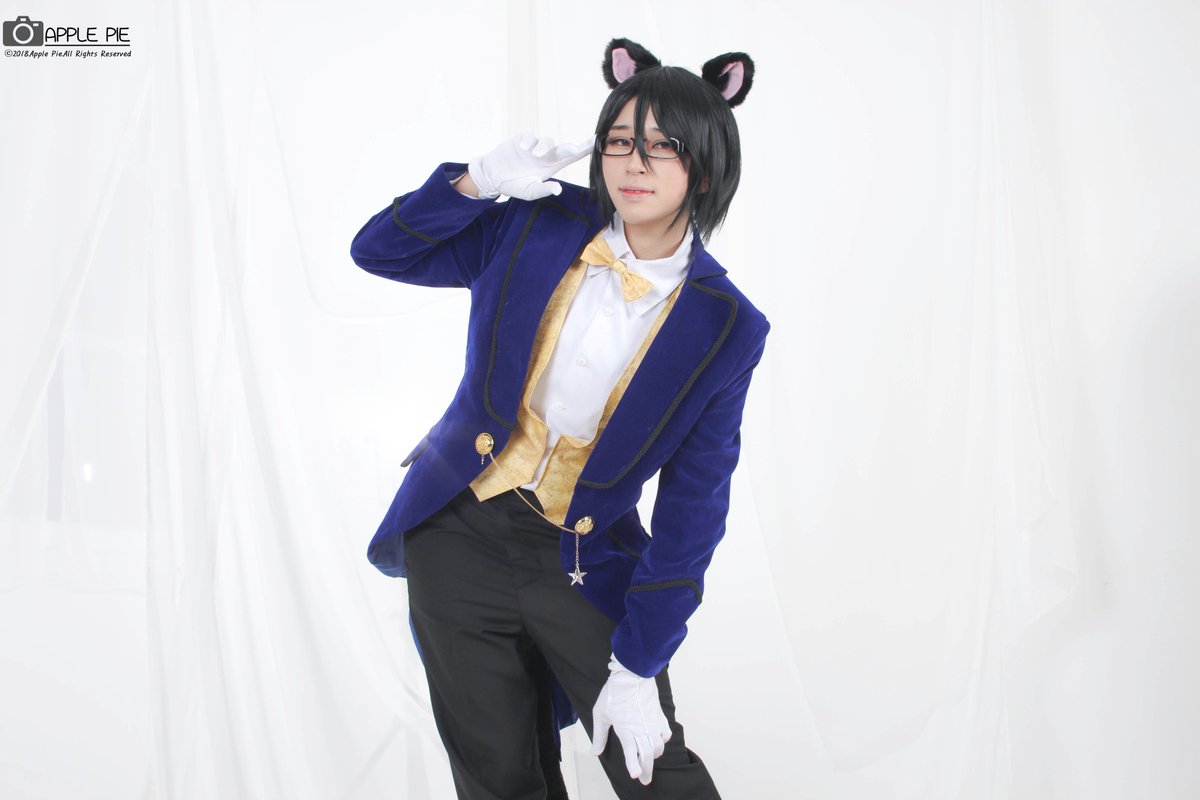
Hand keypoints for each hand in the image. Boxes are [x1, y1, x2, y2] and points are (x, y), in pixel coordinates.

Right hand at [468, 132, 594, 200]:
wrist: (493, 176)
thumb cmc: (515, 185)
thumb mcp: (530, 191)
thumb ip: (544, 189)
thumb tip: (558, 189)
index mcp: (552, 166)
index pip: (572, 156)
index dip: (584, 149)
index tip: (596, 143)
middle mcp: (546, 155)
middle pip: (563, 148)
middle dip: (570, 148)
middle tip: (574, 149)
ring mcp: (534, 147)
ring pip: (546, 141)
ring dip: (544, 146)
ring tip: (536, 155)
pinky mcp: (522, 140)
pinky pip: (529, 137)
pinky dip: (528, 142)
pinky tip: (523, 148)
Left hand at [589, 655, 671, 784]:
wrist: (632, 675)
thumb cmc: (614, 693)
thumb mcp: (600, 714)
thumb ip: (599, 736)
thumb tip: (595, 752)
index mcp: (626, 730)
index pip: (631, 753)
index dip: (634, 766)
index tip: (635, 776)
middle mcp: (641, 729)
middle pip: (648, 755)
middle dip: (647, 770)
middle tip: (645, 780)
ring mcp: (653, 723)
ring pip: (658, 747)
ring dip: (654, 756)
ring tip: (649, 761)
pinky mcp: (660, 716)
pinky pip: (666, 734)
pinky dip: (663, 741)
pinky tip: (658, 741)